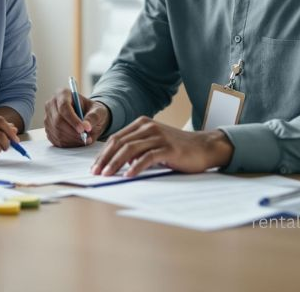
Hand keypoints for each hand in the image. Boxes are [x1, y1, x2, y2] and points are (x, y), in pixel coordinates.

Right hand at [44, 88, 109, 146]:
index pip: (63, 107)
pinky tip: (77, 141)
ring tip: (85, 140)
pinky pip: (55, 139)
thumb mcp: (98, 110)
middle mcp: (51, 104)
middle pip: (58, 120)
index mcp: (62, 94)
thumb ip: (93, 117)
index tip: (83, 129)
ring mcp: (48, 117)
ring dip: (71, 139)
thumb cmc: (92, 110)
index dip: (73, 120)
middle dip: (72, 132)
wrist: (87, 116)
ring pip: (56, 131)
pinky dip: (67, 143)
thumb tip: (87, 126)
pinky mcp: (48, 129)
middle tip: (86, 138)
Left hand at [91, 117, 233, 176]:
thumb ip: (137, 148)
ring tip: (107, 175)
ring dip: (116, 163)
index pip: (116, 138)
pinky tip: (128, 175)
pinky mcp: (168, 148)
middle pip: (120, 143)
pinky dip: (136, 167)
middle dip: (105, 159)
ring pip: (130, 149)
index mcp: (142, 123)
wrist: (204, 147)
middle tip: (96, 172)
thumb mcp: (153, 143)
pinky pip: (147, 157)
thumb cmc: (177, 148)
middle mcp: (148, 126)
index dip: (103, 153)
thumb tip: (115, 161)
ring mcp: (158, 136)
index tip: (95, 167)